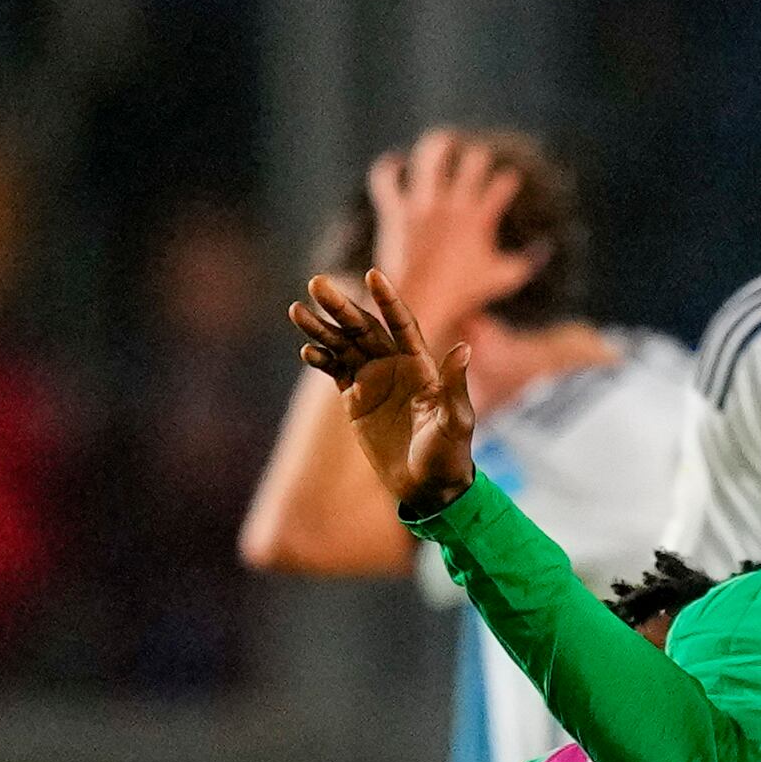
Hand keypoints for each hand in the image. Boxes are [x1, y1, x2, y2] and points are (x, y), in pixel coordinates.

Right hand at [286, 271, 478, 513]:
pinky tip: (307, 349)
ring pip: (343, 346)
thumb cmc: (449, 454)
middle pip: (363, 328)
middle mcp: (395, 365)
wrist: (428, 487)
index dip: (387, 300)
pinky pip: (335, 372)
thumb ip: (454, 385)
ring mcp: (373, 381)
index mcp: (420, 365)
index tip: (373, 274)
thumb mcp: (456, 420)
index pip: (401, 323)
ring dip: (321, 328)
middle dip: (340, 306)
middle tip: (316, 284)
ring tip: (296, 310)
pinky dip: (321, 359)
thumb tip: (464, 348)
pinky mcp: (356, 400)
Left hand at [365, 129, 552, 343]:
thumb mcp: (503, 279)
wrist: (422, 305)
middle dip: (478, 158)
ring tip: (444, 142)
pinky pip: (386, 178)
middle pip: (473, 161)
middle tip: (476, 164)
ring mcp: (422, 205)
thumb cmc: (463, 294)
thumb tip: (546, 247)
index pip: (503, 184)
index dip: (507, 182)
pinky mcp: (396, 211)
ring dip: (438, 144)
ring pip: (430, 155)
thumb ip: (529, 262)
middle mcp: (452, 205)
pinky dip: (388, 167)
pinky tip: (396, 162)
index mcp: (480, 217)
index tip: (506, 185)